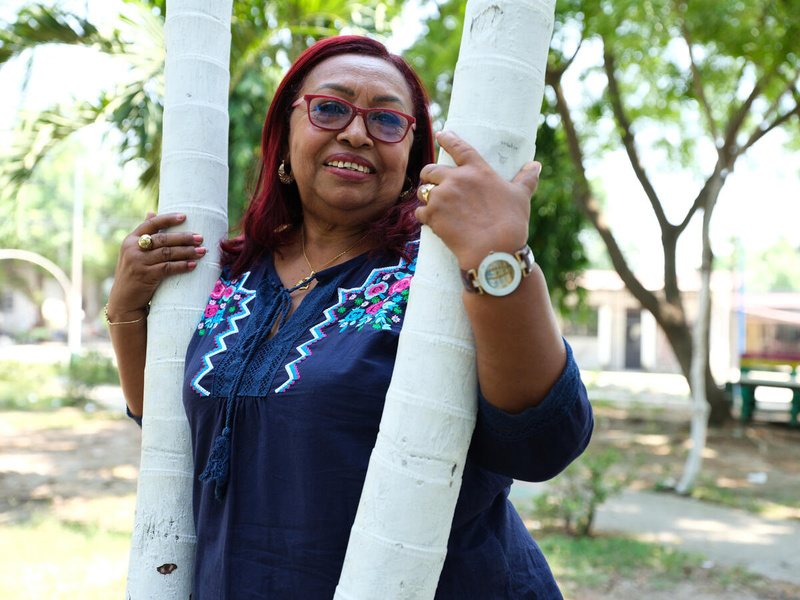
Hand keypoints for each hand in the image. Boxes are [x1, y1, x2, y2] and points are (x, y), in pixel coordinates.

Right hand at [106, 212, 205, 320]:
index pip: (150, 224)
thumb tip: (152, 212)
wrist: (124, 300)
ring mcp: (138, 262)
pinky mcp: (145, 276)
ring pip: (167, 253)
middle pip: (163, 238)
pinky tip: (193, 265)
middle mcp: (132, 249)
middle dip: (183, 238)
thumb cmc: (133, 273)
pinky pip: (168, 268)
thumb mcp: (133, 252)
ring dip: (187, 252)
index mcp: (130, 240)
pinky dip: (182, 266)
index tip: (184, 216)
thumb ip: (143, 235)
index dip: (168, 218)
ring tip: (202, 251)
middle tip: (200, 238)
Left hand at [414, 131, 540, 269]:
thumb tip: (536, 165)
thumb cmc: (511, 223)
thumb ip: (526, 178)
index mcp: (477, 170)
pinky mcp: (432, 215)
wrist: (495, 250)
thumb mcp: (521, 196)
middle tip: (433, 183)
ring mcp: (442, 196)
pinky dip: (424, 216)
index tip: (441, 134)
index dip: (448, 139)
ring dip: (425, 197)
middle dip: (429, 176)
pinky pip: (420, 212)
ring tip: (433, 205)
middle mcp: (456, 179)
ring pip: (423, 191)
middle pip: (431, 170)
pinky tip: (432, 222)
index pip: (459, 147)